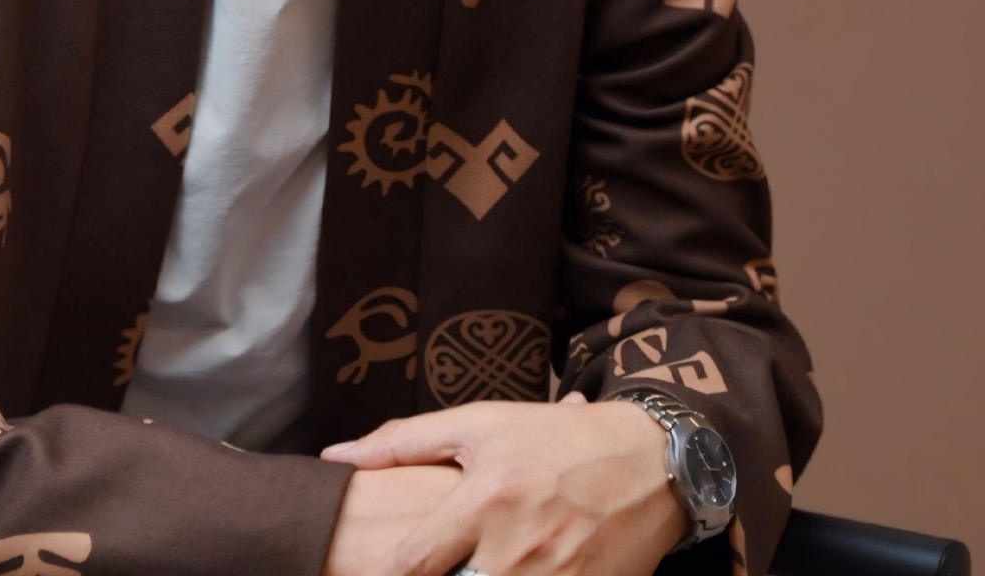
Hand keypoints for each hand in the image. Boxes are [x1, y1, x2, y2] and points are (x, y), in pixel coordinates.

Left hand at [320, 393, 688, 575]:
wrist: (649, 461)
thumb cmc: (551, 438)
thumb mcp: (477, 424)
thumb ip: (403, 441)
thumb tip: (336, 456)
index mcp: (485, 499)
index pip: (411, 565)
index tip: (361, 575)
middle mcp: (518, 549)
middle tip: (421, 568)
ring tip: (466, 567)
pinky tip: (508, 575)